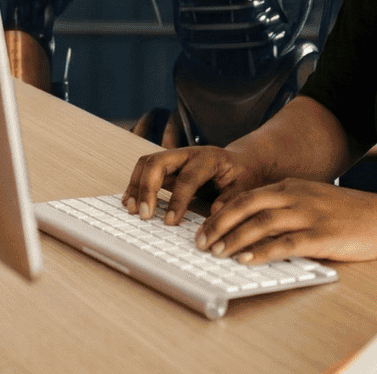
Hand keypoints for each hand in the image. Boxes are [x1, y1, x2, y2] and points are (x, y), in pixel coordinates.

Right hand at [121, 145, 271, 224]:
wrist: (243, 161)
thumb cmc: (244, 175)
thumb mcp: (245, 186)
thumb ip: (231, 198)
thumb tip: (216, 213)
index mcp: (209, 158)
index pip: (187, 177)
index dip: (177, 200)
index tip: (170, 222)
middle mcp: (188, 154)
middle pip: (158, 162)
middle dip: (147, 188)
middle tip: (144, 214)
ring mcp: (175, 159)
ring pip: (147, 163)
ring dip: (136, 185)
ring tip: (133, 209)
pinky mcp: (168, 168)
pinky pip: (145, 171)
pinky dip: (135, 186)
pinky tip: (130, 202)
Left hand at [197, 178, 376, 264]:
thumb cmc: (352, 215)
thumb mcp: (315, 202)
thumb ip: (288, 209)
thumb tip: (255, 227)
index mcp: (293, 186)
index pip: (248, 195)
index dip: (222, 212)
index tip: (204, 227)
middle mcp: (298, 196)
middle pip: (247, 205)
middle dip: (219, 224)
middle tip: (201, 242)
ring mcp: (310, 215)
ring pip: (261, 223)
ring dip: (234, 238)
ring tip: (216, 252)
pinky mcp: (322, 236)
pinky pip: (285, 243)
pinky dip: (262, 252)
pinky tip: (246, 261)